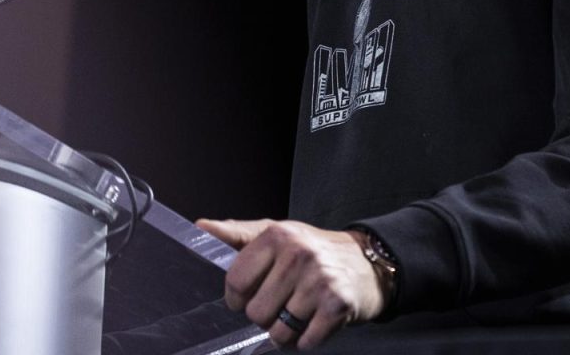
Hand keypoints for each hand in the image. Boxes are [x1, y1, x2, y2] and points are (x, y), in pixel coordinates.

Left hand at [195, 218, 387, 348]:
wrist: (370, 264)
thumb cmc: (315, 251)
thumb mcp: (278, 234)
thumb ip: (238, 234)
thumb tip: (200, 227)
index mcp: (278, 235)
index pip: (235, 282)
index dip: (237, 297)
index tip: (252, 293)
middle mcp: (299, 254)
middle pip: (255, 312)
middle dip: (266, 315)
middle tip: (284, 301)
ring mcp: (320, 279)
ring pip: (278, 332)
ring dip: (287, 331)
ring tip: (301, 311)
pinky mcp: (338, 304)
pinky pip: (304, 342)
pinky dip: (307, 339)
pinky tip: (316, 320)